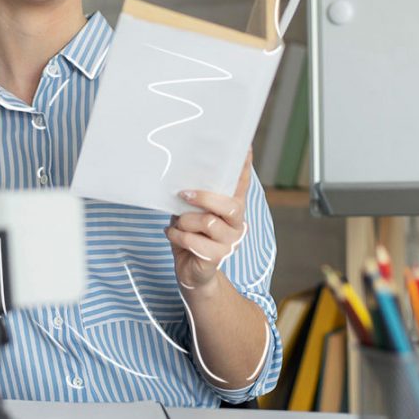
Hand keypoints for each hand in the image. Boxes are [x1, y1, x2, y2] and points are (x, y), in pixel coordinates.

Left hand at [165, 150, 251, 291]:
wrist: (191, 272)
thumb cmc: (191, 235)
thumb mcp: (190, 211)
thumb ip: (193, 196)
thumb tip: (181, 179)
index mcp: (233, 207)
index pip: (242, 184)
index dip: (245, 166)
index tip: (246, 146)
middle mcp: (237, 224)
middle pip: (230, 205)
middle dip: (203, 197)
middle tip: (183, 193)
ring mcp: (230, 242)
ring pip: (207, 222)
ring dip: (184, 221)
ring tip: (177, 224)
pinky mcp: (218, 257)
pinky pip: (193, 241)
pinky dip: (177, 236)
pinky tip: (172, 235)